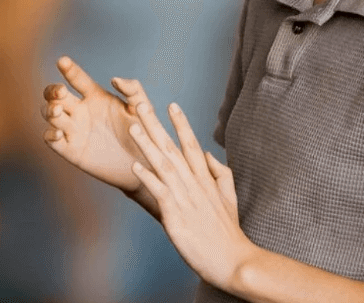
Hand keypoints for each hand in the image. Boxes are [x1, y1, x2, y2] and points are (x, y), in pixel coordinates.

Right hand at [40, 56, 154, 192]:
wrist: (142, 163)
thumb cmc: (143, 131)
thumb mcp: (142, 108)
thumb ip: (133, 90)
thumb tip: (115, 79)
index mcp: (96, 96)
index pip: (78, 79)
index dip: (69, 69)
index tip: (62, 60)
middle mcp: (81, 110)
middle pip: (56, 95)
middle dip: (53, 91)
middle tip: (61, 93)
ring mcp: (74, 129)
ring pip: (51, 115)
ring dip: (49, 110)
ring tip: (58, 110)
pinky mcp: (71, 150)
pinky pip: (52, 140)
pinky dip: (50, 135)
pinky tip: (58, 132)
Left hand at [128, 99, 252, 290]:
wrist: (231, 258)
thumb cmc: (227, 230)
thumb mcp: (229, 195)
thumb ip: (219, 172)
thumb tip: (207, 154)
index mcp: (206, 178)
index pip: (192, 144)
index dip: (181, 124)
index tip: (172, 105)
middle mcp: (194, 183)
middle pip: (173, 147)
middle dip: (157, 125)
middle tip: (142, 105)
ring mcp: (185, 197)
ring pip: (163, 164)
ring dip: (146, 144)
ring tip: (133, 127)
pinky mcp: (176, 215)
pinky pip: (159, 191)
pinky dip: (148, 177)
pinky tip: (135, 165)